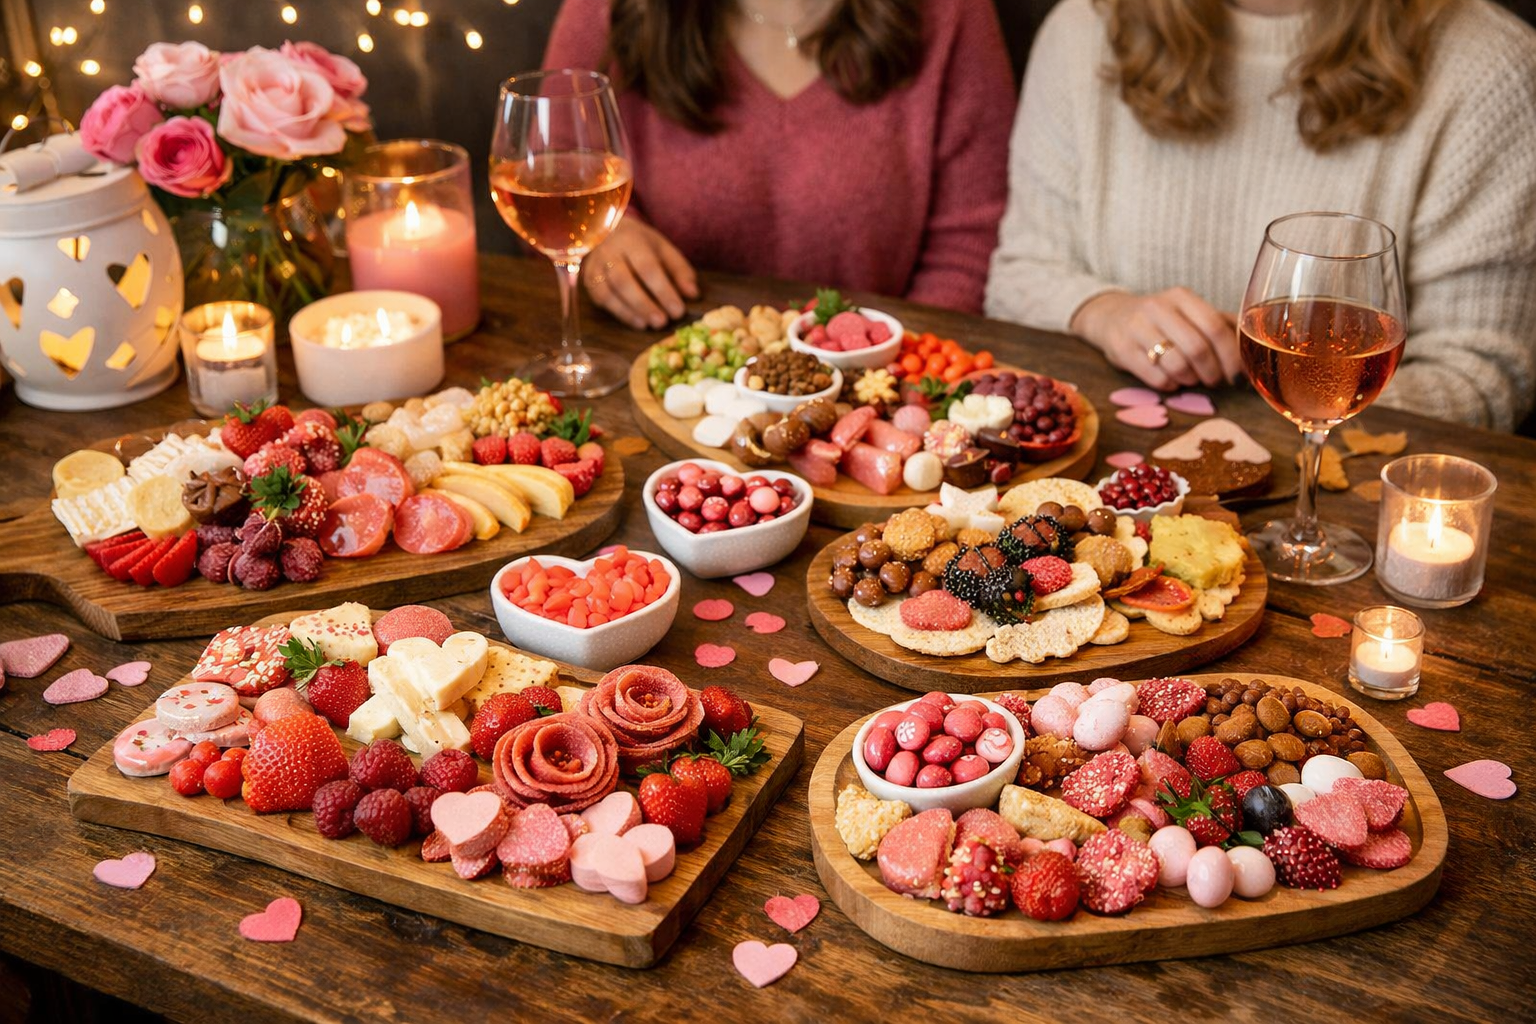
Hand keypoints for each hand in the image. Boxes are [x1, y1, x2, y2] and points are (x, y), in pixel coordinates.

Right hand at [582, 219, 698, 329]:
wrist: (607, 231)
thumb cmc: (641, 244)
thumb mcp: (663, 249)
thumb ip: (679, 270)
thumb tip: (693, 294)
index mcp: (631, 240)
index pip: (647, 267)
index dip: (663, 290)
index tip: (678, 310)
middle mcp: (609, 252)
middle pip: (624, 281)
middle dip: (644, 304)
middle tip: (662, 322)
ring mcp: (595, 266)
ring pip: (608, 292)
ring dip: (629, 312)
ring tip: (649, 325)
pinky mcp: (588, 280)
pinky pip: (600, 299)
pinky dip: (619, 313)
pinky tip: (636, 322)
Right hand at [1070, 288, 1241, 389]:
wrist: (1111, 317)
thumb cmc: (1161, 320)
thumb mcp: (1188, 313)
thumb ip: (1221, 327)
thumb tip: (1253, 354)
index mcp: (1181, 297)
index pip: (1215, 327)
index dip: (1230, 356)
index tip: (1236, 373)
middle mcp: (1158, 308)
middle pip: (1197, 349)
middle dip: (1212, 372)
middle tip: (1215, 381)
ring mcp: (1137, 328)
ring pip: (1177, 365)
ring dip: (1191, 380)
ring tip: (1192, 379)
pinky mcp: (1122, 350)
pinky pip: (1157, 378)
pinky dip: (1171, 385)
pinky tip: (1172, 380)